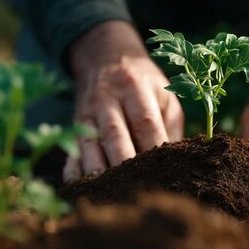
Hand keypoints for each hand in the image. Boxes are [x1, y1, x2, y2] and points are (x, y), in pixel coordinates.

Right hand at [62, 21, 183, 181]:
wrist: (104, 56)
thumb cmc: (143, 82)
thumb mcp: (163, 93)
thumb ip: (170, 125)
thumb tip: (177, 162)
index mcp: (135, 88)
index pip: (145, 121)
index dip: (153, 148)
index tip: (165, 171)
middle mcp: (107, 100)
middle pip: (114, 134)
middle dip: (124, 162)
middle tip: (138, 187)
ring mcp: (87, 113)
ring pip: (89, 144)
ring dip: (97, 169)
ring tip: (109, 192)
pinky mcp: (74, 125)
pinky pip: (70, 149)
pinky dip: (73, 170)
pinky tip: (81, 188)